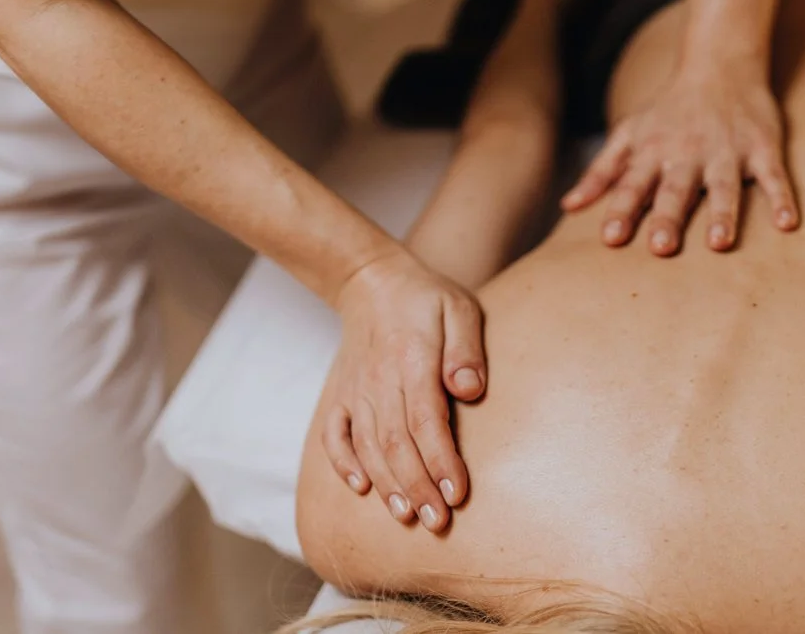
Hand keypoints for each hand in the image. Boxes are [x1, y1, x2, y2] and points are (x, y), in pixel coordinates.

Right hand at [319, 250, 485, 533]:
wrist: (370, 281)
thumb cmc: (425, 298)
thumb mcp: (459, 309)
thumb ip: (466, 350)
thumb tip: (468, 390)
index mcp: (411, 360)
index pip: (426, 421)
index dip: (440, 461)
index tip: (455, 494)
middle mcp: (379, 381)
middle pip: (396, 444)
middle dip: (417, 487)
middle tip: (437, 523)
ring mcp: (356, 390)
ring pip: (368, 446)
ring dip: (387, 484)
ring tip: (407, 516)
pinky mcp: (341, 395)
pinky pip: (335, 435)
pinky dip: (344, 462)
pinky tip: (361, 487)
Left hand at [561, 67, 798, 254]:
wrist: (719, 65)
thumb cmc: (666, 112)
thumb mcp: (628, 134)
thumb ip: (601, 172)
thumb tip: (568, 206)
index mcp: (653, 153)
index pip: (632, 186)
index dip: (621, 211)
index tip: (611, 239)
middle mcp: (688, 153)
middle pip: (676, 190)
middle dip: (668, 217)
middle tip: (661, 248)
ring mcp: (727, 150)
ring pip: (724, 186)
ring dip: (722, 213)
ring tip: (718, 244)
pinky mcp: (762, 147)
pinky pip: (774, 175)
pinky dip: (782, 197)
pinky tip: (788, 224)